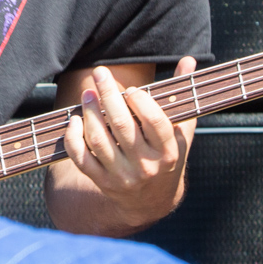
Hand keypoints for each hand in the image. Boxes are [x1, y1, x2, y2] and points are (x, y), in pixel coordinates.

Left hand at [57, 57, 197, 232]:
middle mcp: (146, 166)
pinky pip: (82, 159)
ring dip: (90, 113)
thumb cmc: (167, 157)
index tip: (132, 88)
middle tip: (100, 74)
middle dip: (109, 95)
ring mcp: (123, 176)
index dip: (141, 102)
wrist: (152, 202)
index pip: (155, 123)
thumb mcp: (181, 132)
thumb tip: (188, 61)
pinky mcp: (102, 182)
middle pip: (122, 126)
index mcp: (168, 152)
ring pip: (99, 141)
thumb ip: (182, 97)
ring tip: (87, 94)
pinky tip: (74, 120)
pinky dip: (73, 138)